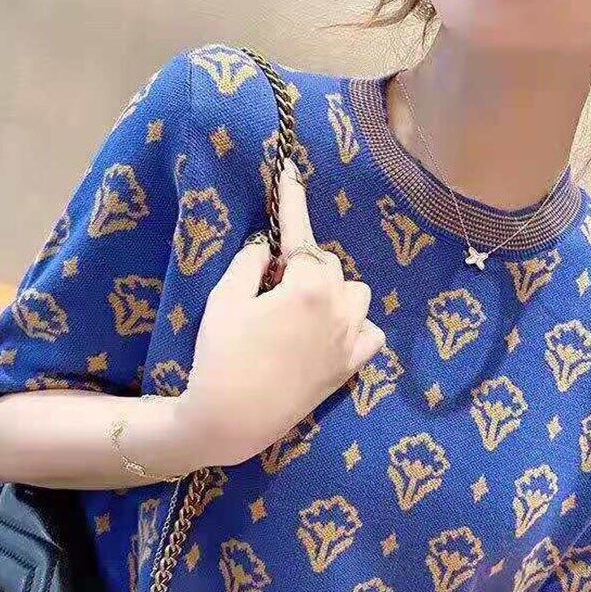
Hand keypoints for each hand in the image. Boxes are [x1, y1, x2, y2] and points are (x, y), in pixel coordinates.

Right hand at [178, 157, 386, 465]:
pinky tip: (330, 330)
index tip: (291, 172)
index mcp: (307, 289)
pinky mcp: (350, 368)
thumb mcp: (224, 301)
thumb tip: (268, 248)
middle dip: (303, 264)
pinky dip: (355, 325)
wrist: (231, 420)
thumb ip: (250, 264)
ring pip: (355, 294)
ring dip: (333, 290)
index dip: (293, 201)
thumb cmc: (220, 357)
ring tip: (301, 306)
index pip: (302, 235)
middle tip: (271, 281)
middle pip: (328, 265)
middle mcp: (337, 311)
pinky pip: (370, 333)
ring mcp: (348, 341)